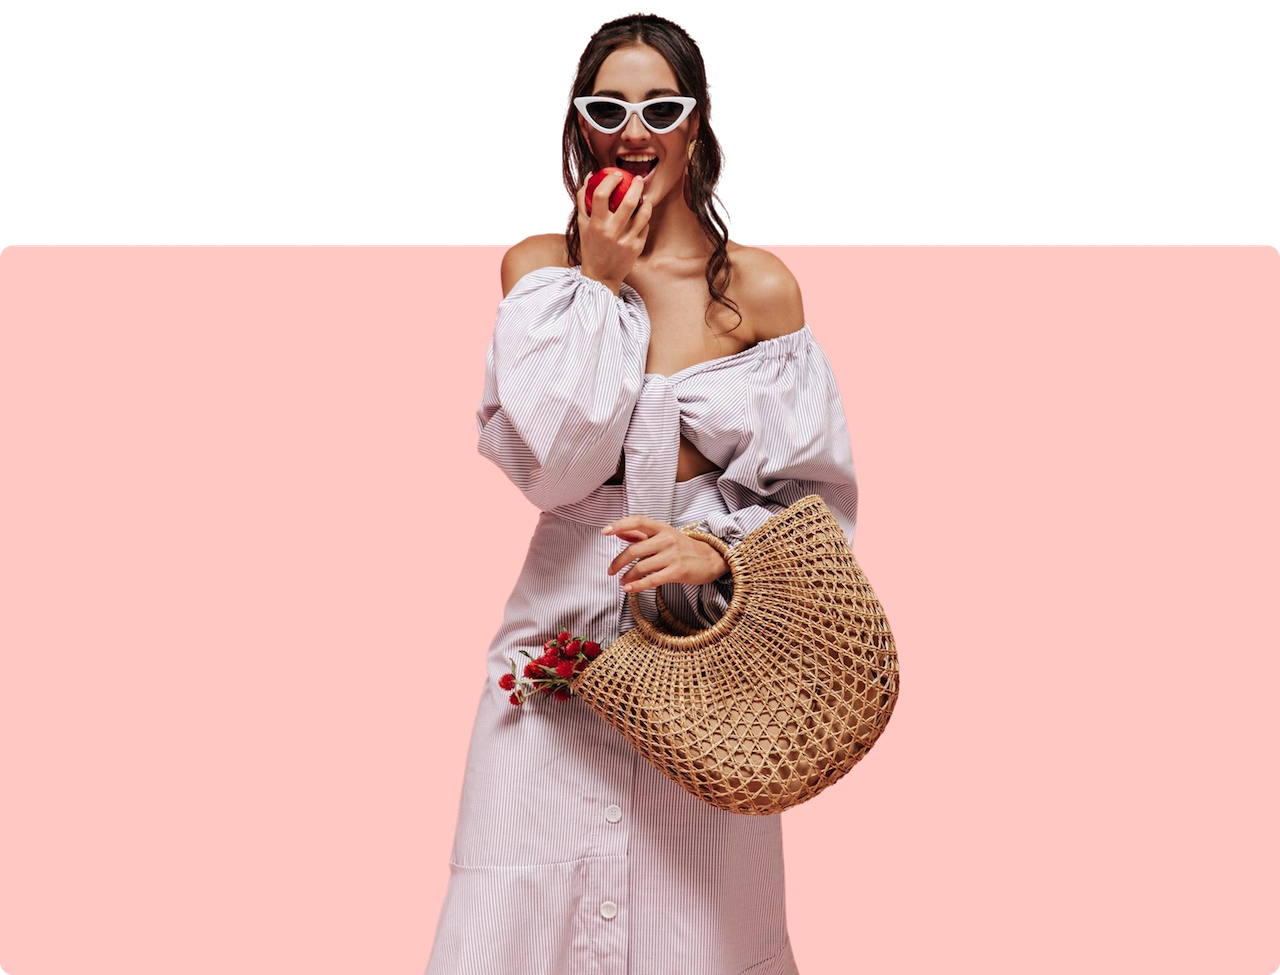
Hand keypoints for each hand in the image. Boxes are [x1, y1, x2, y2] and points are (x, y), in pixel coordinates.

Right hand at [576, 170, 650, 292]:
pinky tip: (641, 217)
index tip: (617, 174)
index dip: (610, 180)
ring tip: (644, 197)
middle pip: (628, 202)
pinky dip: (644, 219)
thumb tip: (590, 176)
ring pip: (643, 214)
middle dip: (636, 185)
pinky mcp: (636, 248)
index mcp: (595, 225)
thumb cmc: (590, 246)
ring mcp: (626, 241)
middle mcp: (611, 232)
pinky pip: (644, 227)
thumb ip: (584, 200)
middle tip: (638, 179)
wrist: (600, 276)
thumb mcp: (582, 225)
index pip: (601, 195)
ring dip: (646, 201)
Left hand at [601, 515, 728, 592]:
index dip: (620, 525)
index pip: (638, 521)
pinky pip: (652, 579)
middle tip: (610, 571)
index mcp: (662, 528)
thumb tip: (619, 533)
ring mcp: (673, 555)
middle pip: (634, 550)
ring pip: (641, 567)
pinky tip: (629, 589)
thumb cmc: (683, 547)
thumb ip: (640, 535)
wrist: (711, 559)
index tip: (605, 531)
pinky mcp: (677, 571)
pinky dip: (637, 585)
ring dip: (627, 576)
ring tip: (623, 582)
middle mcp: (667, 539)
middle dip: (618, 562)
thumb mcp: (664, 536)